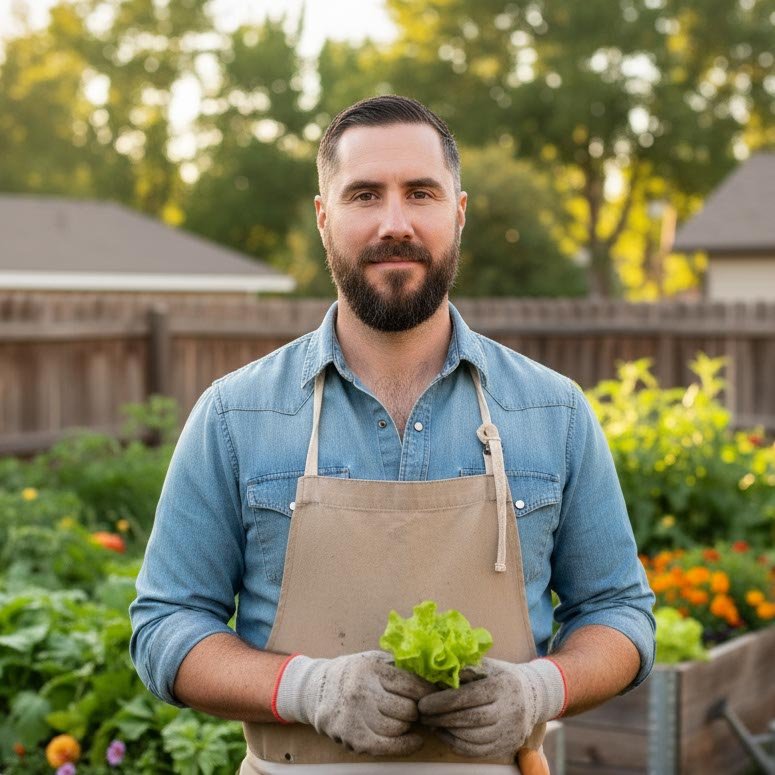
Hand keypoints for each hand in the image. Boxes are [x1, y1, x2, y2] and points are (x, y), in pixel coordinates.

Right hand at [275, 650, 435, 755]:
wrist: (315, 690)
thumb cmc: (351, 673)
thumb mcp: (372, 659)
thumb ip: (397, 665)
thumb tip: (430, 674)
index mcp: (369, 669)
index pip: (409, 684)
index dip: (427, 691)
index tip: (434, 694)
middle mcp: (362, 692)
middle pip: (407, 709)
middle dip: (417, 710)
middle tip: (419, 708)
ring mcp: (356, 717)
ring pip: (399, 728)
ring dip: (408, 725)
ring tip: (408, 719)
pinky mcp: (353, 738)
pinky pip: (388, 747)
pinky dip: (406, 746)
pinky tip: (414, 740)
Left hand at [417, 657, 564, 759]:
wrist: (534, 696)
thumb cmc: (502, 676)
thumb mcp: (487, 665)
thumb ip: (464, 668)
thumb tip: (437, 673)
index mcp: (502, 686)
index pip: (468, 697)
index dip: (443, 702)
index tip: (423, 703)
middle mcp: (508, 710)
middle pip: (469, 719)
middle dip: (441, 718)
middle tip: (421, 714)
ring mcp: (509, 731)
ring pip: (472, 738)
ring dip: (447, 732)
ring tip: (431, 723)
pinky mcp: (507, 746)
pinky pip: (477, 751)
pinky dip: (457, 745)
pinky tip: (444, 734)